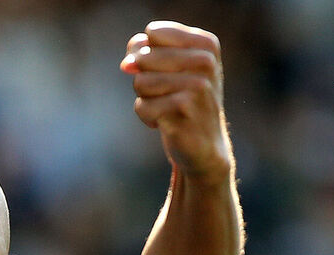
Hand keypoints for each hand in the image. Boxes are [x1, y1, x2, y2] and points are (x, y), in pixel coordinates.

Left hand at [121, 21, 231, 183]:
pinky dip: (147, 117)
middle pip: (143, 57)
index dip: (146, 52)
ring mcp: (198, 86)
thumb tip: (127, 64)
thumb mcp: (167, 68)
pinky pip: (142, 106)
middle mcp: (206, 62)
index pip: (153, 32)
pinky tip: (166, 122)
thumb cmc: (182, 99)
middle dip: (144, 79)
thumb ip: (142, 51)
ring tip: (167, 107)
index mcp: (206, 44)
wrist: (204, 143)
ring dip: (145, 98)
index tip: (164, 70)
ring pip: (140, 82)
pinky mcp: (184, 110)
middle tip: (166, 93)